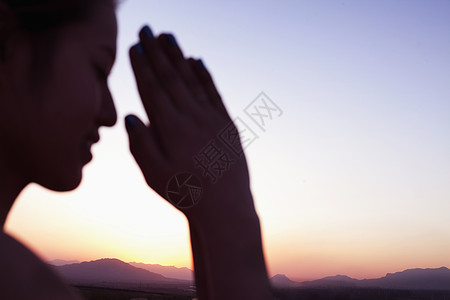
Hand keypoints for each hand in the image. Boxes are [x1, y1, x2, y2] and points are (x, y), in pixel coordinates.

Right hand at [126, 26, 252, 218]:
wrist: (227, 207)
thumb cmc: (186, 194)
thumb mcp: (154, 176)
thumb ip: (141, 145)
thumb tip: (132, 115)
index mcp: (172, 130)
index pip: (153, 90)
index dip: (143, 67)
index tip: (135, 47)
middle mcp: (193, 118)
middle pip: (171, 78)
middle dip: (157, 52)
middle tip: (146, 29)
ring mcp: (213, 118)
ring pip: (192, 80)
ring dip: (178, 56)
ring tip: (167, 36)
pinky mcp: (227, 123)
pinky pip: (214, 92)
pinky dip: (204, 74)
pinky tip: (196, 60)